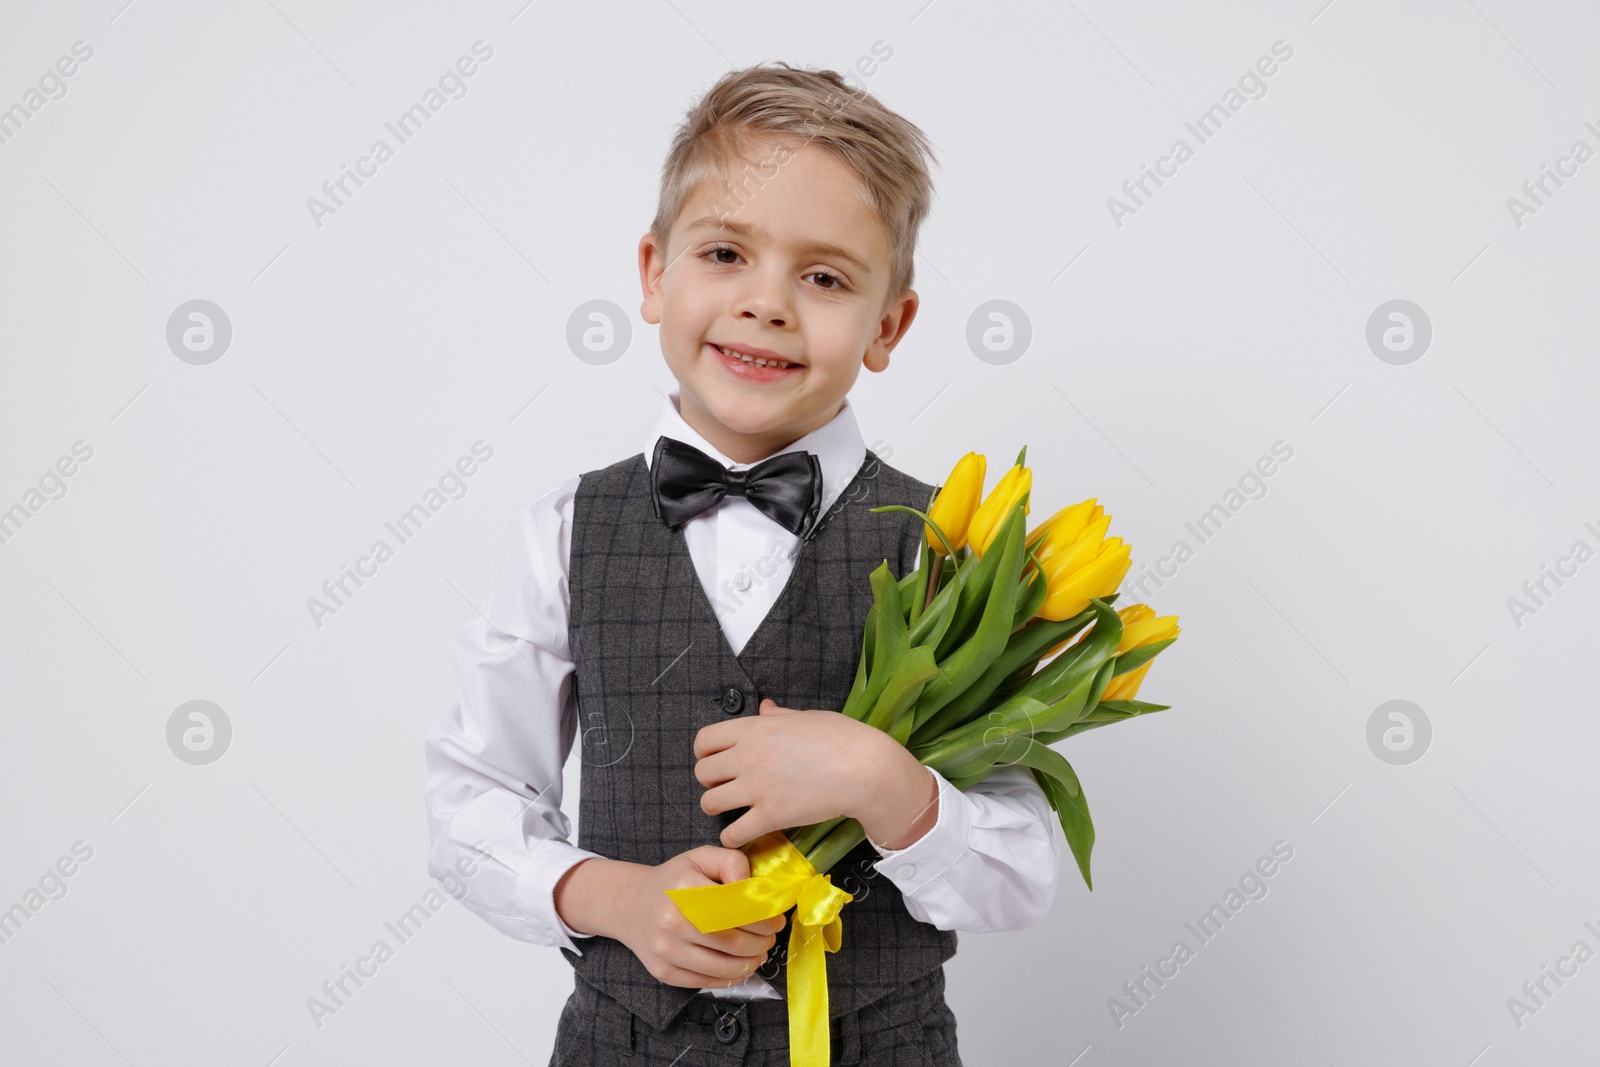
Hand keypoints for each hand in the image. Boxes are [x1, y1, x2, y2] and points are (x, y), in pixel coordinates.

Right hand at [556, 847, 786, 989]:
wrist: (631, 905)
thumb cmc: (674, 880)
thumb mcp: (700, 857)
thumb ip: (731, 862)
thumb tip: (752, 886)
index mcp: (684, 889)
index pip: (737, 909)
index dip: (764, 918)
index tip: (776, 919)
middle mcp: (672, 921)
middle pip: (732, 942)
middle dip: (761, 942)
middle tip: (770, 937)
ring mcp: (665, 950)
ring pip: (722, 967)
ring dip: (750, 963)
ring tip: (759, 952)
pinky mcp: (663, 972)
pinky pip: (706, 983)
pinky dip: (730, 978)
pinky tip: (740, 966)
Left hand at [693, 698, 934, 849]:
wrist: (864, 768)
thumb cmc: (841, 737)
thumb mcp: (805, 717)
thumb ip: (778, 715)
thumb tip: (765, 708)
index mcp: (753, 729)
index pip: (704, 740)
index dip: (705, 752)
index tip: (717, 760)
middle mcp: (747, 757)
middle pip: (702, 772)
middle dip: (711, 781)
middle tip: (728, 786)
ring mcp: (756, 788)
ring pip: (709, 803)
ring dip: (717, 808)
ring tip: (733, 810)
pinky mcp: (770, 816)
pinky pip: (733, 833)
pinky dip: (732, 836)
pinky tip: (742, 834)